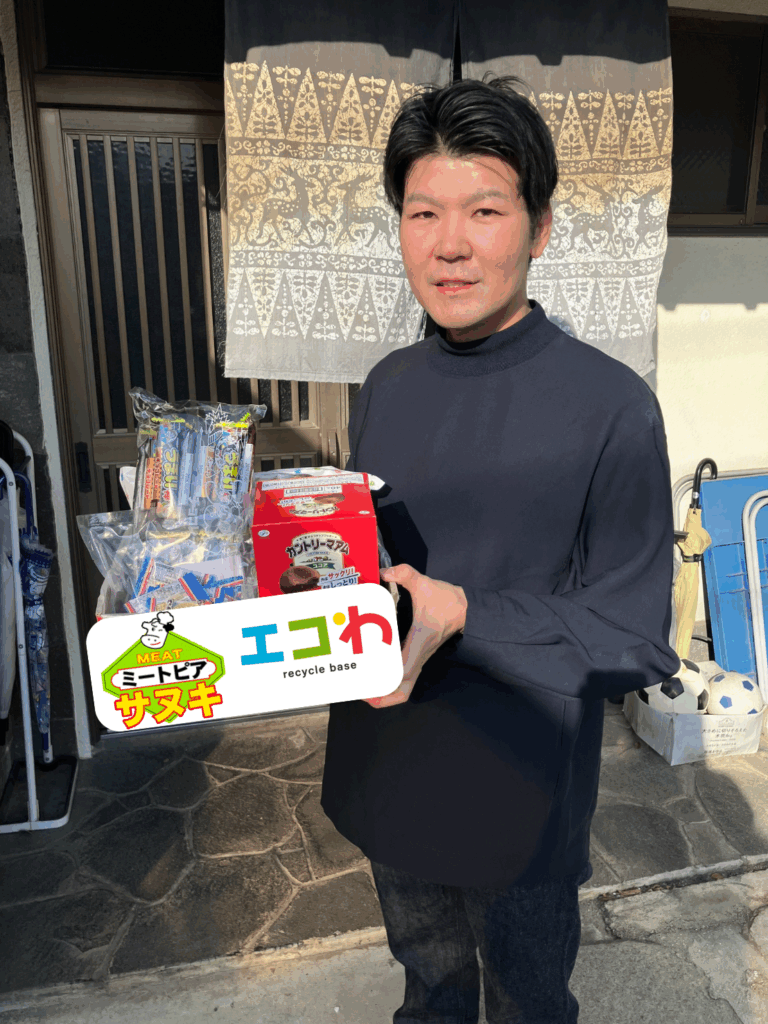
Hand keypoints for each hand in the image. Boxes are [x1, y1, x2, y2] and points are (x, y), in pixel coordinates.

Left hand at [363, 564, 466, 707]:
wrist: (465, 609)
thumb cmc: (446, 601)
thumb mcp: (425, 584)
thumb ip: (406, 574)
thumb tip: (386, 572)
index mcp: (419, 642)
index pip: (404, 671)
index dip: (387, 684)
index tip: (368, 689)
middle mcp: (418, 656)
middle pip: (402, 691)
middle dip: (381, 698)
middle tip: (358, 692)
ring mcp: (418, 659)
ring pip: (403, 688)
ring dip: (384, 694)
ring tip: (361, 689)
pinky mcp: (417, 656)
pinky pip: (403, 678)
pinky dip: (389, 683)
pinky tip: (372, 673)